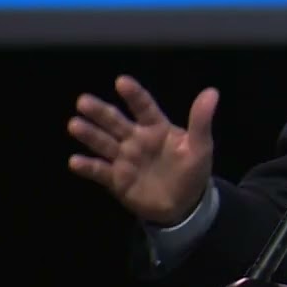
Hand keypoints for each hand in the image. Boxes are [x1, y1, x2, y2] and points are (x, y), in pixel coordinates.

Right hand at [68, 75, 217, 225]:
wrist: (184, 205)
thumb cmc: (192, 170)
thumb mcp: (200, 146)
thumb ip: (201, 121)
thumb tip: (212, 92)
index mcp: (157, 128)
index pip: (144, 107)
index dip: (134, 95)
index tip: (121, 81)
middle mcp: (136, 139)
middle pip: (116, 122)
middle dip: (100, 111)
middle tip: (83, 100)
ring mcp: (125, 159)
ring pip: (104, 143)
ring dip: (89, 134)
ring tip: (74, 124)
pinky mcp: (117, 180)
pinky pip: (100, 171)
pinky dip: (88, 167)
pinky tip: (75, 161)